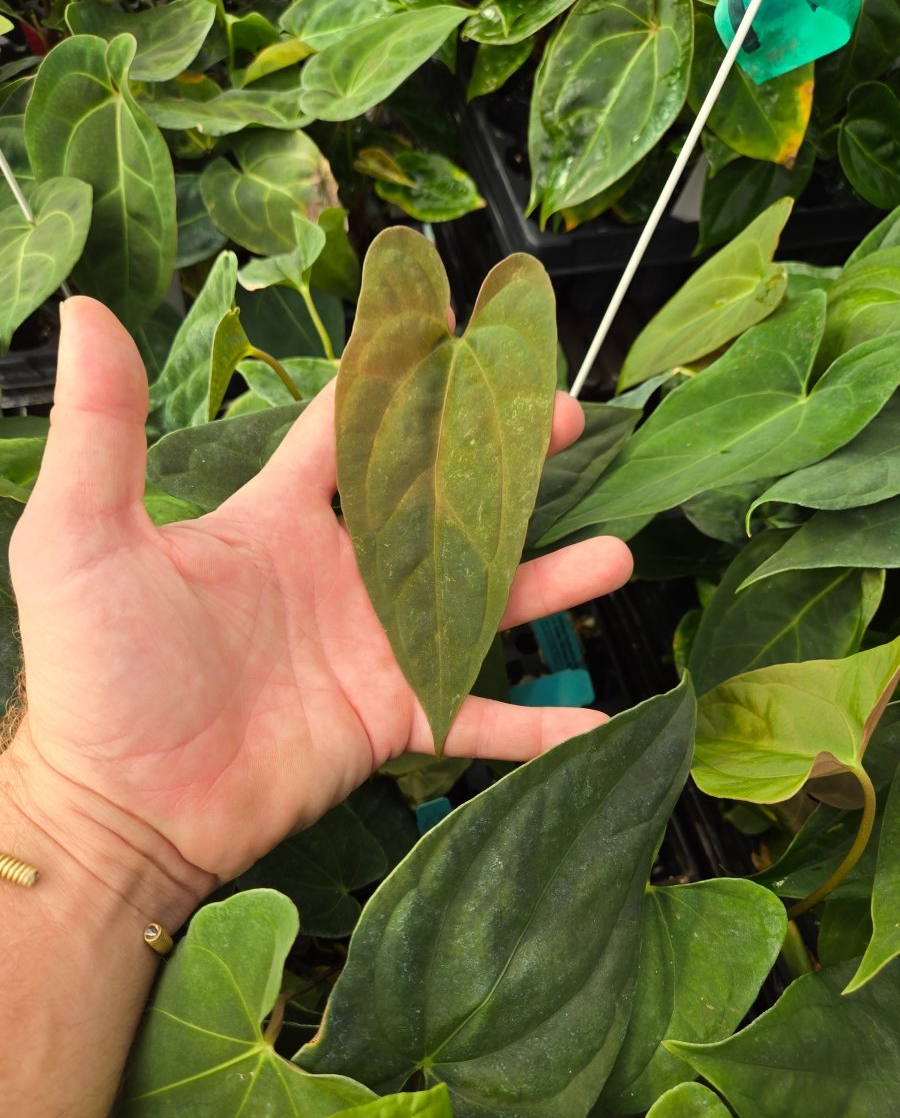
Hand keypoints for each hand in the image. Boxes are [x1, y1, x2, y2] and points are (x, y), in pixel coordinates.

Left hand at [7, 297, 631, 892]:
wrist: (123, 804)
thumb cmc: (96, 669)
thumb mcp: (84, 536)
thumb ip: (103, 428)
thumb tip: (85, 312)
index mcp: (280, 516)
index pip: (356, 429)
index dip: (407, 381)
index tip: (466, 338)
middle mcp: (342, 571)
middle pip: (443, 501)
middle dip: (507, 462)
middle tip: (571, 422)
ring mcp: (375, 646)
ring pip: (482, 603)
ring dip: (548, 581)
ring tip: (616, 557)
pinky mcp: (393, 716)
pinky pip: (478, 715)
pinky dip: (536, 723)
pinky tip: (599, 718)